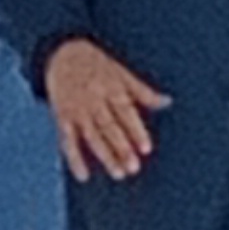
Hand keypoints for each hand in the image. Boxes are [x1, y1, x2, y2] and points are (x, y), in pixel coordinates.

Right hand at [43, 38, 168, 183]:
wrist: (61, 54)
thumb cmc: (96, 65)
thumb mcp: (121, 73)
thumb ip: (143, 91)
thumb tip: (167, 102)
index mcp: (111, 88)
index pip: (125, 111)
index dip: (136, 130)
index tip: (146, 148)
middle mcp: (93, 100)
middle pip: (108, 127)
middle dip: (121, 148)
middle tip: (133, 167)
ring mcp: (77, 110)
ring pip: (91, 136)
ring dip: (104, 155)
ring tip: (118, 173)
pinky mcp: (62, 118)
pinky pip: (67, 140)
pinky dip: (74, 158)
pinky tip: (83, 175)